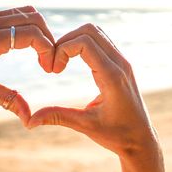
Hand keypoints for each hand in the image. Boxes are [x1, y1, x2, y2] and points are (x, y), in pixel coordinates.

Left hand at [0, 6, 54, 125]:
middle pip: (33, 19)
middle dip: (48, 39)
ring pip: (26, 12)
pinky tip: (28, 47)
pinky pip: (15, 14)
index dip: (47, 49)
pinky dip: (28, 27)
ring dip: (39, 31)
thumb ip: (8, 100)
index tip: (49, 69)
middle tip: (48, 63)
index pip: (31, 34)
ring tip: (41, 55)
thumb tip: (30, 119)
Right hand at [28, 24, 158, 156]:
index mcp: (112, 76)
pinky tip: (72, 63)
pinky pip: (101, 41)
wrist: (141, 140)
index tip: (53, 71)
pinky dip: (83, 45)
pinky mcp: (121, 64)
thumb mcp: (85, 126)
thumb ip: (58, 117)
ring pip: (96, 32)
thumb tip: (29, 122)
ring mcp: (123, 62)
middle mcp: (120, 64)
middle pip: (89, 30)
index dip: (62, 49)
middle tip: (54, 64)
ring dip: (74, 41)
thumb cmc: (117, 135)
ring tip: (61, 62)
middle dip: (65, 41)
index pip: (84, 42)